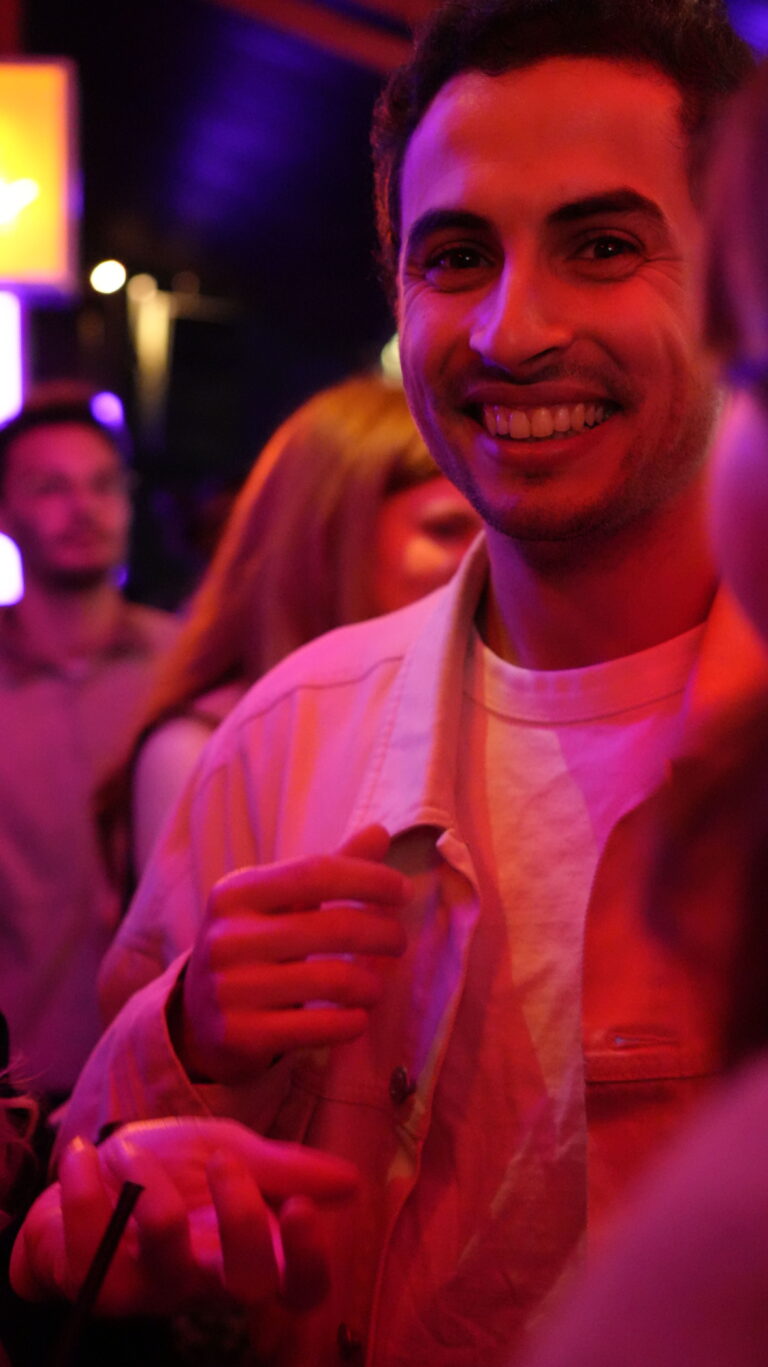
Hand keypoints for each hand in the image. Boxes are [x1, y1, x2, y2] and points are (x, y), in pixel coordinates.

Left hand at [11, 1117, 358, 1316]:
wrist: (97, 1170)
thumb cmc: (175, 1167)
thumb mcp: (230, 1150)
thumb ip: (281, 1167)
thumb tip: (352, 1180)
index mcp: (249, 1252)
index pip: (299, 1287)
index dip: (308, 1261)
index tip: (303, 1207)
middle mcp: (205, 1282)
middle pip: (246, 1286)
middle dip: (244, 1221)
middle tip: (225, 1161)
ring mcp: (148, 1289)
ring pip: (165, 1261)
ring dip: (149, 1188)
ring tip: (130, 1149)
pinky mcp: (90, 1284)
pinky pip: (86, 1251)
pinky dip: (81, 1194)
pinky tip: (82, 1158)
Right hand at [176, 825, 409, 1083]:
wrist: (199, 1020)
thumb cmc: (254, 949)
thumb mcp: (279, 905)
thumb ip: (328, 872)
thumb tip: (379, 832)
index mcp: (236, 893)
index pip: (316, 873)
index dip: (369, 879)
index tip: (402, 891)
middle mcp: (227, 937)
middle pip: (333, 927)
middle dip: (382, 934)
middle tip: (398, 942)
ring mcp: (230, 989)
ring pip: (331, 980)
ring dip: (370, 985)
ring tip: (375, 987)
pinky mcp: (240, 1035)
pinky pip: (318, 1027)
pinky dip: (351, 1022)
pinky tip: (358, 1017)